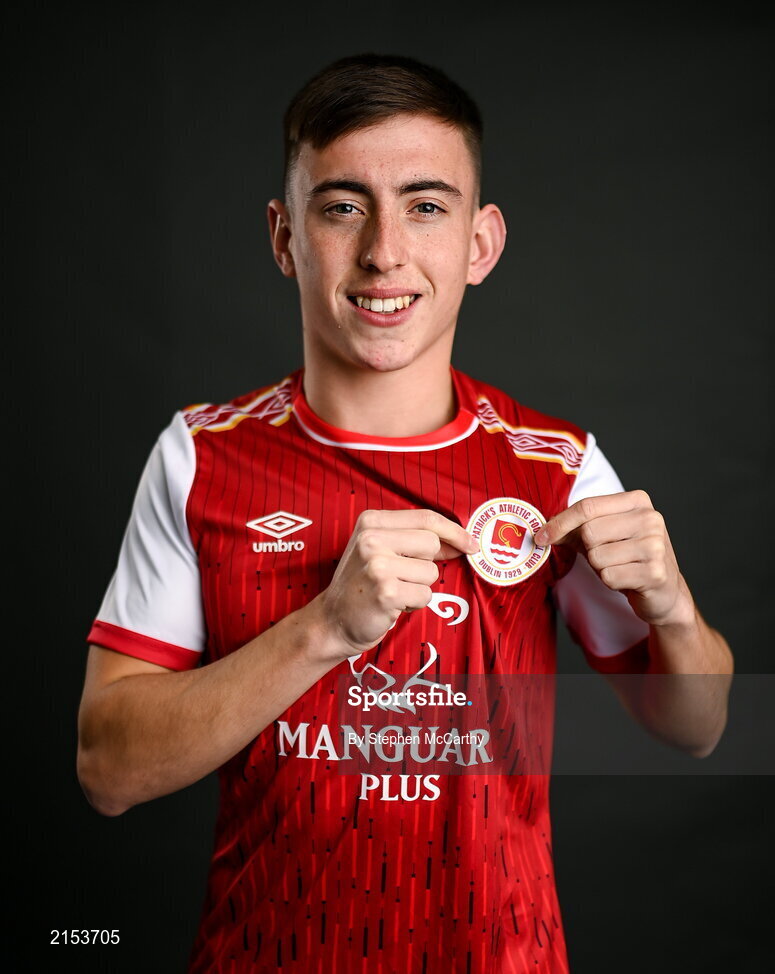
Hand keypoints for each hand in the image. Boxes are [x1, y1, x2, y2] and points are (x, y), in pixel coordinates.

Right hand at [319, 509, 478, 656]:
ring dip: (418, 586)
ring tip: (393, 590)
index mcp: (371, 521)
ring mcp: (378, 565)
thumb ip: (414, 540)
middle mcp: (372, 539)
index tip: (470, 544)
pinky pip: (425, 595)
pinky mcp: (386, 592)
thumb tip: (460, 542)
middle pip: (432, 544)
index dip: (454, 531)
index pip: (426, 518)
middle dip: (427, 564)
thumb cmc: (362, 584)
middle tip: (402, 576)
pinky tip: (391, 604)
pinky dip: (414, 603)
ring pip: (431, 572)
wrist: (333, 620)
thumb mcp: (379, 549)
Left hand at [534, 490, 693, 627]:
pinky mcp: (655, 572)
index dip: (560, 523)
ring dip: (600, 567)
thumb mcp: (602, 535)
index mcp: (637, 501)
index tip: (541, 536)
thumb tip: (541, 531)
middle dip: (588, 550)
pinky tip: (627, 579)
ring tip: (619, 566)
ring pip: (597, 556)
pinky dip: (610, 581)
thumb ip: (573, 528)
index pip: (587, 506)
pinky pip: (609, 576)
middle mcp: (650, 518)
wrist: (664, 590)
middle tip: (606, 555)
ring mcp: (655, 545)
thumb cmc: (627, 556)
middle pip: (589, 532)